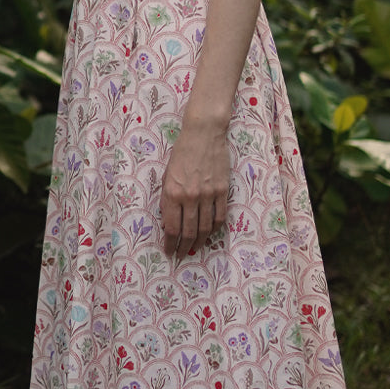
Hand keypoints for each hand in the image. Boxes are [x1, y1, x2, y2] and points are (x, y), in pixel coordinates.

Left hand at [159, 118, 229, 260]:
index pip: (172, 228)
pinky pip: (219, 217)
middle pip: (188, 232)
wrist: (203, 134)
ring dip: (199, 241)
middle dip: (183, 247)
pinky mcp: (223, 191)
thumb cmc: (181, 153)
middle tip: (181, 255)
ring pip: (205, 228)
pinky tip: (209, 234)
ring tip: (194, 248)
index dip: (170, 244)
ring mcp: (208, 194)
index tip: (169, 251)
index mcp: (172, 192)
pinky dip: (214, 229)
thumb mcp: (167, 176)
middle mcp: (190, 196)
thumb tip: (169, 223)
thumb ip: (168, 199)